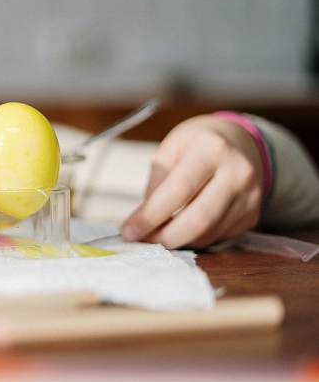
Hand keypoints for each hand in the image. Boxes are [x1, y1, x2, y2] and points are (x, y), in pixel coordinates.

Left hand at [120, 115, 263, 248]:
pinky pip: (217, 236)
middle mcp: (237, 173)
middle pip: (198, 220)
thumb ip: (157, 181)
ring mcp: (250, 196)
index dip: (150, 215)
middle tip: (142, 240)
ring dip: (177, 240)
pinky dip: (194, 238)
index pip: (178, 191)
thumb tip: (147, 218)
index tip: (128, 230)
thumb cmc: (198, 143)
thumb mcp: (171, 148)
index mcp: (212, 149)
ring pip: (208, 234)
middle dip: (164, 237)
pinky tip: (181, 228)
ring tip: (157, 232)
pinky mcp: (253, 215)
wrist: (240, 142)